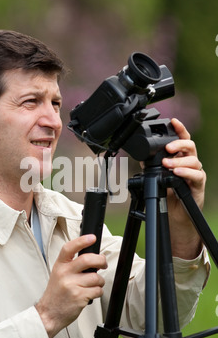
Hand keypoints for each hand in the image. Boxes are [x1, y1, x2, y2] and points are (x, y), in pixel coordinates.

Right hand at [35, 234, 106, 337]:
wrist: (48, 313)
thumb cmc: (56, 294)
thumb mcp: (58, 274)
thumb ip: (71, 265)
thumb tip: (92, 256)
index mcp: (59, 266)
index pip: (69, 248)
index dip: (82, 241)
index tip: (91, 238)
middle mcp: (64, 274)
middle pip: (87, 260)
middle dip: (100, 260)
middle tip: (103, 263)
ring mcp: (72, 285)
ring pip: (96, 277)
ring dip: (99, 281)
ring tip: (93, 285)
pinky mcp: (79, 297)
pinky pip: (97, 290)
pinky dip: (98, 292)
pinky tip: (90, 294)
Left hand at [162, 118, 205, 257]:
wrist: (176, 216)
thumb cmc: (168, 194)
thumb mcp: (156, 176)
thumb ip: (151, 165)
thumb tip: (140, 154)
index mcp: (180, 157)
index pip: (182, 139)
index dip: (179, 129)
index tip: (173, 121)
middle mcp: (190, 163)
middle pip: (190, 146)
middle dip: (179, 144)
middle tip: (167, 148)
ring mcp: (195, 173)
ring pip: (193, 160)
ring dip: (179, 161)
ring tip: (167, 164)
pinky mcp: (198, 185)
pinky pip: (196, 175)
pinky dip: (186, 173)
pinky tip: (176, 173)